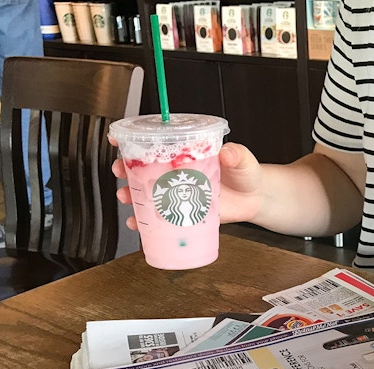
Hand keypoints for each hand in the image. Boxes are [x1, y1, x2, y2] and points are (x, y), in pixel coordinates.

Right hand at [110, 142, 264, 230]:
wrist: (256, 199)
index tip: (118, 139)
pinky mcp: (183, 212)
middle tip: (120, 173)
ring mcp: (179, 193)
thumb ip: (236, 155)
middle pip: (144, 167)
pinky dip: (145, 222)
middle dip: (125, 169)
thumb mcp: (242, 159)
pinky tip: (138, 225)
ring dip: (132, 196)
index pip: (157, 142)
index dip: (134, 139)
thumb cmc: (246, 173)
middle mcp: (178, 171)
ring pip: (148, 192)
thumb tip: (228, 153)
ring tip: (127, 199)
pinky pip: (160, 217)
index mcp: (187, 153)